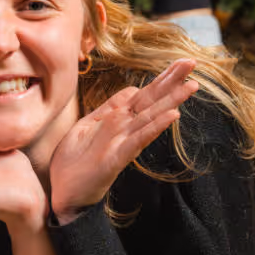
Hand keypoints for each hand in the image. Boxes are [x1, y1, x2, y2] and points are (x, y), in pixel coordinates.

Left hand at [49, 58, 197, 222]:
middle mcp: (124, 129)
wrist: (61, 193)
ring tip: (192, 85)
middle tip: (193, 63)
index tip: (181, 62)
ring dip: (171, 100)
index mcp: (117, 119)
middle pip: (151, 100)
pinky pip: (138, 139)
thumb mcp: (88, 125)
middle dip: (172, 81)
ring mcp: (123, 143)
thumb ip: (110, 108)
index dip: (162, 78)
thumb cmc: (73, 161)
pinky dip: (154, 127)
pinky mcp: (117, 159)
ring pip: (150, 117)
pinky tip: (172, 115)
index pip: (144, 93)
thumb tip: (133, 88)